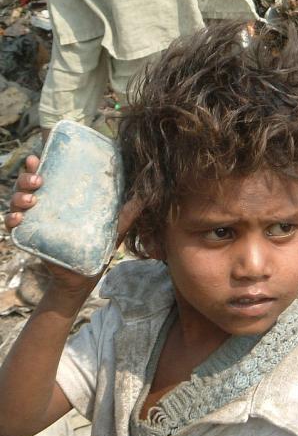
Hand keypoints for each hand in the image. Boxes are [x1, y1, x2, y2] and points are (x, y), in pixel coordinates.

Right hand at [6, 155, 140, 298]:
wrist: (81, 279)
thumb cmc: (97, 249)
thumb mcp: (114, 228)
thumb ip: (128, 213)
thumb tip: (146, 195)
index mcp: (63, 198)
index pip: (49, 175)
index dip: (40, 164)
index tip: (39, 156)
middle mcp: (46, 205)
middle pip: (28, 184)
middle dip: (27, 177)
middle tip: (39, 180)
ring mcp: (35, 220)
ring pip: (17, 200)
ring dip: (19, 196)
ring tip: (31, 199)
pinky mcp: (28, 237)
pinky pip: (12, 226)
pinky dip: (12, 220)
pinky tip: (18, 220)